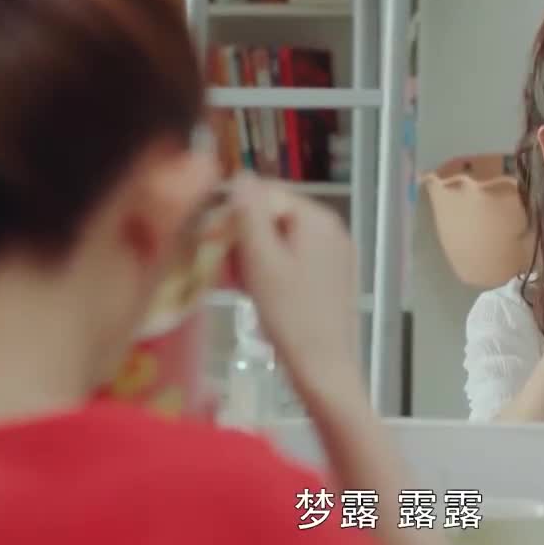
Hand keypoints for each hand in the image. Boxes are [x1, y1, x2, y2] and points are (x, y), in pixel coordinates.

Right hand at [226, 174, 360, 388]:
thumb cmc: (290, 315)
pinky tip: (259, 294)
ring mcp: (336, 253)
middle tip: (224, 269)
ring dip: (254, 256)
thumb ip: (249, 214)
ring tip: (240, 285)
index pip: (265, 194)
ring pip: (281, 239)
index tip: (208, 239)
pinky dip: (272, 270)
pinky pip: (294, 259)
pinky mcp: (333, 277)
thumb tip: (241, 175)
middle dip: (244, 237)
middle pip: (274, 216)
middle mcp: (332, 228)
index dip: (233, 213)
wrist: (325, 369)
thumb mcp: (261, 261)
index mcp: (317, 218)